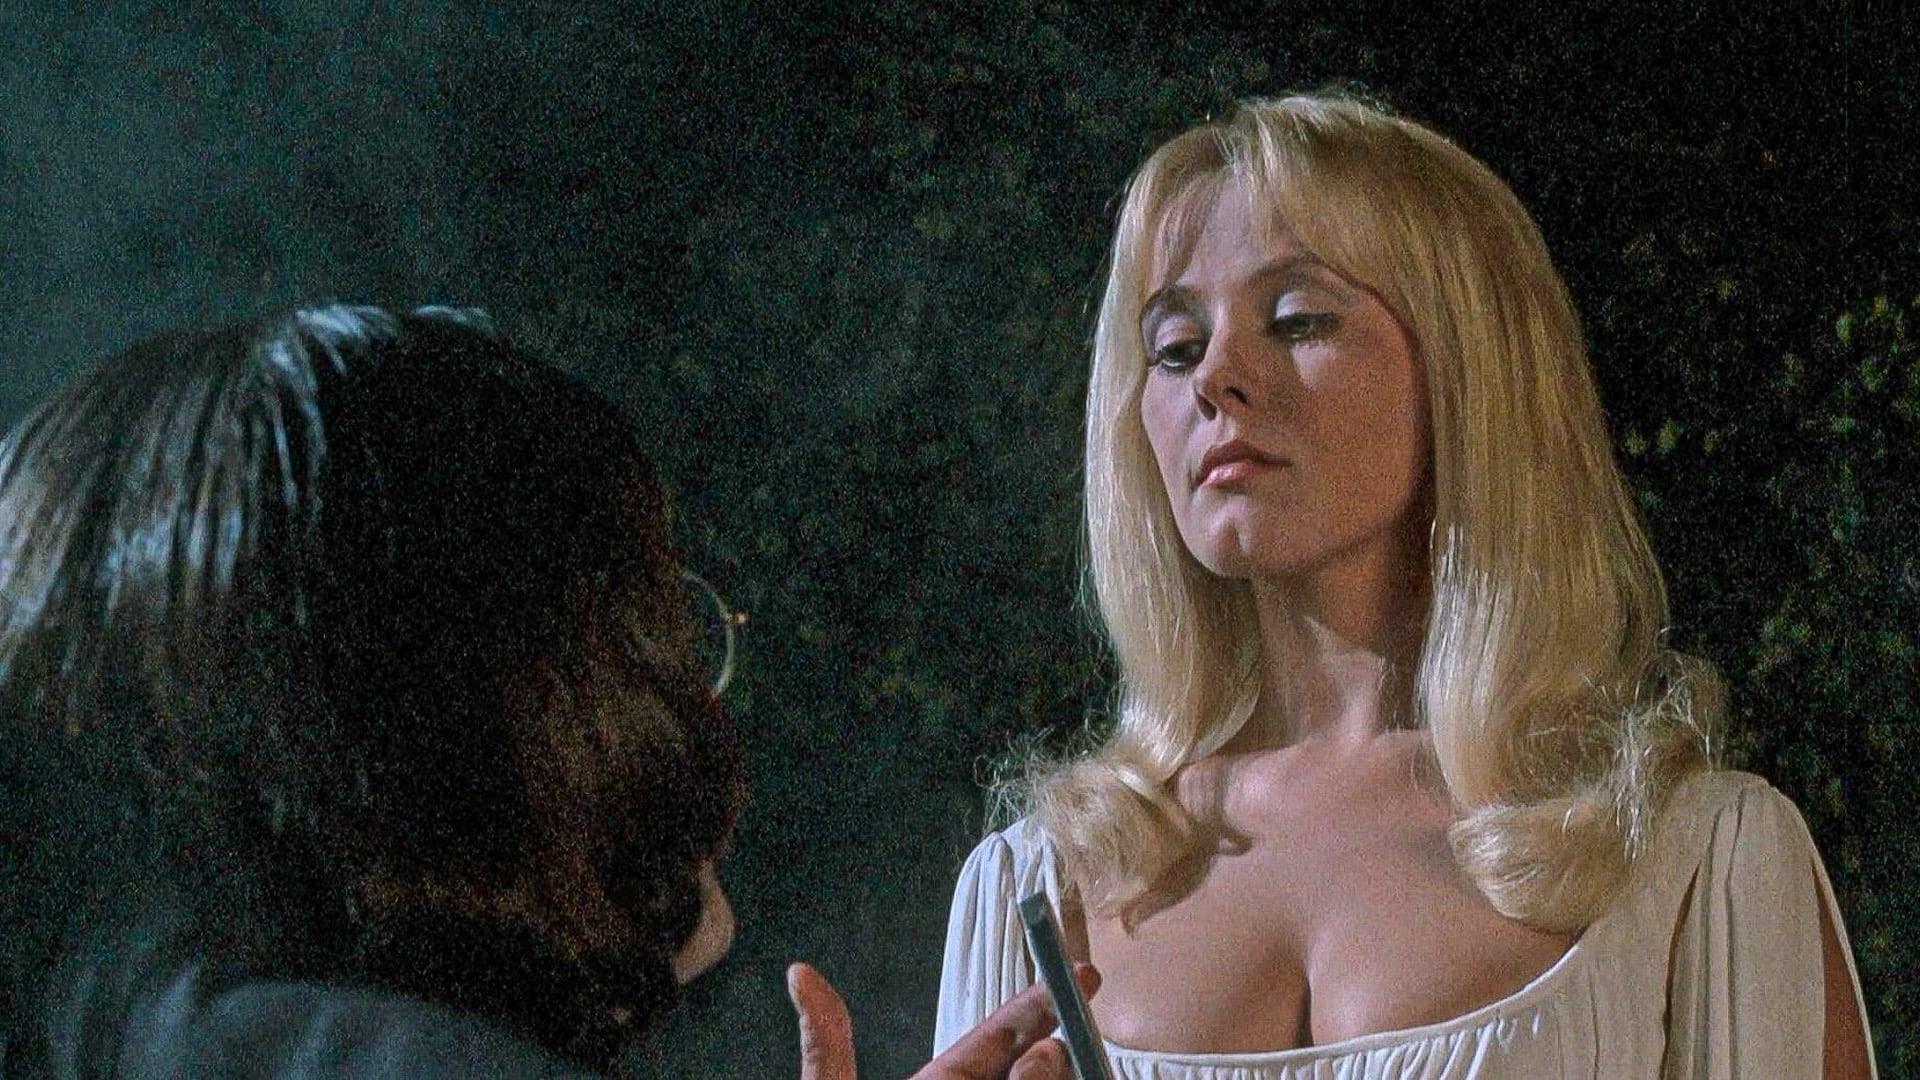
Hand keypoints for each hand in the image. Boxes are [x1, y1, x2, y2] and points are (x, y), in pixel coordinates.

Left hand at [787, 961, 1099, 1079]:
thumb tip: (798, 972)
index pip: (991, 1041)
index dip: (1032, 1008)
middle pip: (1033, 1070)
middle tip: (1057, 1040)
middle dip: (1053, 1052)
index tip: (1075, 976)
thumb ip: (825, 1051)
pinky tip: (1074, 1077)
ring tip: (1048, 1065)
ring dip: (1053, 1079)